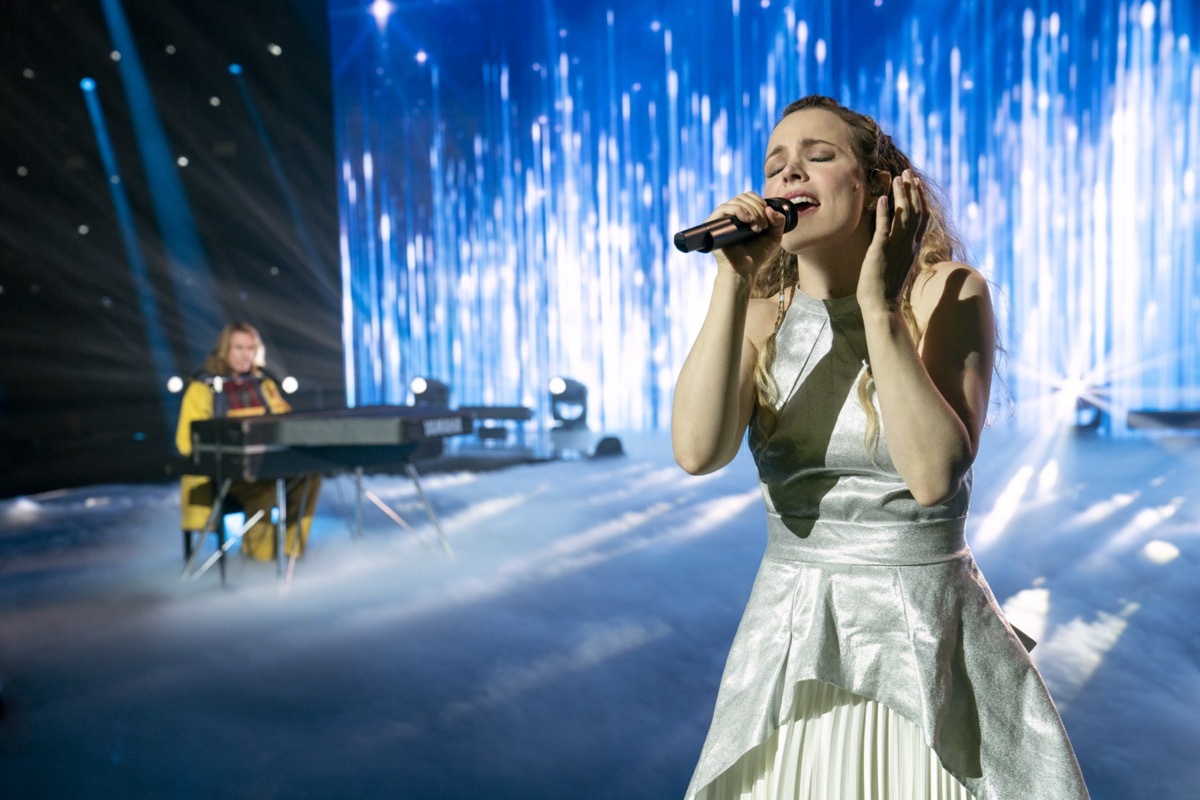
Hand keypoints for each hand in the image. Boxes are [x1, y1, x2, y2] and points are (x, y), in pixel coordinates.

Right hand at [708, 192, 787, 281]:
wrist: (744, 269)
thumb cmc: (757, 255)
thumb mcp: (774, 236)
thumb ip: (779, 220)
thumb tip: (769, 208)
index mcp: (742, 214)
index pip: (749, 196)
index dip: (760, 202)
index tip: (768, 219)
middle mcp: (730, 215)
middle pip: (744, 196)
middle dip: (758, 208)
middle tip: (763, 226)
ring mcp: (721, 219)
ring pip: (736, 201)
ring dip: (752, 211)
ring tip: (757, 228)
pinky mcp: (713, 224)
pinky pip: (725, 208)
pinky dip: (739, 210)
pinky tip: (747, 221)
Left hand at [858, 169, 928, 312]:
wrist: (882, 308)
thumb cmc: (887, 290)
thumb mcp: (898, 265)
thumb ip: (900, 250)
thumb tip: (896, 239)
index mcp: (914, 248)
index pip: (922, 218)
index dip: (919, 198)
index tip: (916, 183)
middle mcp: (909, 246)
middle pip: (916, 211)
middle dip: (912, 190)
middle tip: (907, 172)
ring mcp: (896, 248)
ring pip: (903, 216)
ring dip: (901, 195)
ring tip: (897, 178)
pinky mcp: (880, 252)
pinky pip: (884, 228)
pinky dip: (884, 211)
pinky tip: (882, 197)